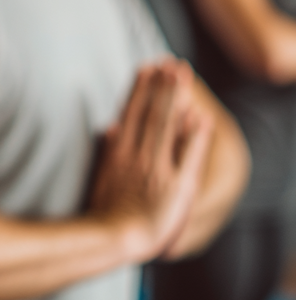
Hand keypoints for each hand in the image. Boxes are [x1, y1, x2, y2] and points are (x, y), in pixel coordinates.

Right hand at [89, 59, 212, 262]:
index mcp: (118, 150)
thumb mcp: (100, 174)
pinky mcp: (175, 186)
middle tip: (170, 62)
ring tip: (183, 75)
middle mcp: (136, 154)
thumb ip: (107, 148)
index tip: (147, 67)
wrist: (113, 237)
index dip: (140, 88)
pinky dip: (193, 136)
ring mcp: (155, 168)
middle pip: (149, 112)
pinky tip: (200, 117)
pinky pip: (186, 156)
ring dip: (174, 98)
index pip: (131, 111)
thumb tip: (109, 126)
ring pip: (165, 125)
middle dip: (161, 85)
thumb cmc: (104, 209)